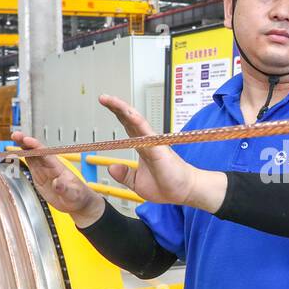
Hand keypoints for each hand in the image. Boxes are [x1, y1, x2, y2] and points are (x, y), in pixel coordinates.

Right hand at [10, 131, 104, 227]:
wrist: (77, 203)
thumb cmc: (78, 196)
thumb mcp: (73, 194)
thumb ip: (65, 189)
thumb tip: (57, 184)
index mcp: (58, 168)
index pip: (45, 154)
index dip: (36, 146)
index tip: (27, 140)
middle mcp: (50, 166)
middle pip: (36, 151)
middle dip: (26, 142)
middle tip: (15, 135)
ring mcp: (44, 171)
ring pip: (32, 156)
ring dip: (23, 147)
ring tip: (13, 139)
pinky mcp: (39, 177)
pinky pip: (30, 164)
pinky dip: (23, 158)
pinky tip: (16, 153)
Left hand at [99, 93, 225, 210]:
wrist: (185, 191)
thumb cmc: (168, 185)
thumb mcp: (138, 183)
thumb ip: (125, 175)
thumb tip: (111, 167)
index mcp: (143, 146)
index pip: (128, 125)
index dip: (117, 114)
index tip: (105, 104)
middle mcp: (147, 141)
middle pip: (129, 119)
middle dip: (115, 106)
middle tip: (103, 97)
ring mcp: (153, 142)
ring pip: (135, 120)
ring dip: (122, 109)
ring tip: (108, 99)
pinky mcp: (158, 148)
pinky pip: (146, 131)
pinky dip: (136, 121)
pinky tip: (127, 113)